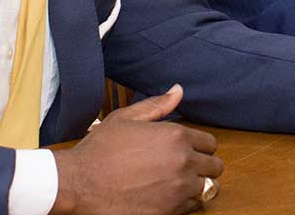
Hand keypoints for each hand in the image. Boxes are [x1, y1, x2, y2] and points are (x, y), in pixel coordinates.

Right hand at [53, 85, 221, 214]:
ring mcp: (178, 189)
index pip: (211, 144)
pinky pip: (193, 207)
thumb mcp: (126, 118)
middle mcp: (183, 162)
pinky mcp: (169, 211)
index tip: (188, 151)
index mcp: (176, 136)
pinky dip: (185, 202)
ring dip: (196, 185)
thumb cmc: (100, 150)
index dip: (200, 147)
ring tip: (177, 183)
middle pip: (215, 167)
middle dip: (203, 166)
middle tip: (185, 168)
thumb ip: (157, 105)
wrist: (79, 183)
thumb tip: (178, 91)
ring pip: (207, 188)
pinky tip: (167, 196)